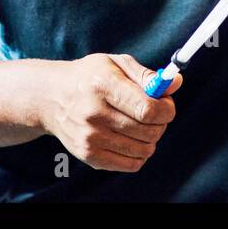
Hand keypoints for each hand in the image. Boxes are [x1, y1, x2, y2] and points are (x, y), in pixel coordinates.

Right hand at [39, 53, 181, 172]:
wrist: (51, 98)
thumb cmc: (90, 77)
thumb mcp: (116, 64)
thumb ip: (147, 75)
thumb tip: (176, 83)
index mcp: (102, 85)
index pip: (147, 108)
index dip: (166, 109)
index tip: (167, 104)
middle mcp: (93, 114)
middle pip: (148, 131)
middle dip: (161, 123)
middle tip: (155, 113)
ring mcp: (90, 138)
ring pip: (143, 149)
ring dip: (151, 138)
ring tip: (142, 125)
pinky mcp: (88, 156)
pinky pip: (131, 164)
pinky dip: (139, 153)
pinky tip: (132, 139)